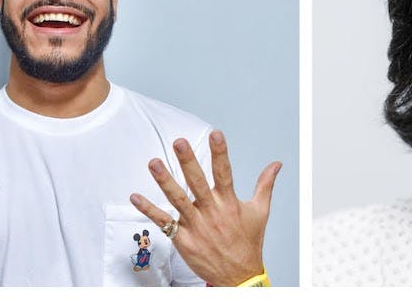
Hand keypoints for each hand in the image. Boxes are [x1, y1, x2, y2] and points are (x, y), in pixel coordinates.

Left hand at [130, 130, 280, 286]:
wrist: (239, 277)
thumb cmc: (248, 243)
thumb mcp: (260, 212)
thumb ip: (265, 185)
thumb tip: (276, 164)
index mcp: (229, 203)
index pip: (225, 174)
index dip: (221, 154)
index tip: (216, 135)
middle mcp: (212, 212)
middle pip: (198, 184)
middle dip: (188, 162)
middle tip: (179, 143)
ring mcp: (196, 226)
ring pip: (178, 200)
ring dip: (165, 181)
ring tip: (153, 163)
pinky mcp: (184, 239)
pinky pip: (164, 223)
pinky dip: (149, 210)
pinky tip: (135, 197)